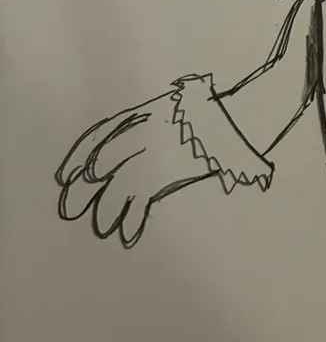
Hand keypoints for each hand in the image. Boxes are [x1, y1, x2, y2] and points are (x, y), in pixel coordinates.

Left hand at [56, 91, 210, 247]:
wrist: (242, 113)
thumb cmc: (214, 112)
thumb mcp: (180, 106)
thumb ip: (156, 122)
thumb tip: (132, 145)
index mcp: (142, 112)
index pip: (100, 135)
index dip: (80, 157)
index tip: (66, 176)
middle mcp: (141, 129)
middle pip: (100, 162)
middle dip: (82, 189)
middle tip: (69, 209)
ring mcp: (152, 149)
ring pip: (116, 185)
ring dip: (105, 210)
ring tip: (100, 228)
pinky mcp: (167, 170)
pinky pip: (141, 199)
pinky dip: (131, 220)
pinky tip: (125, 235)